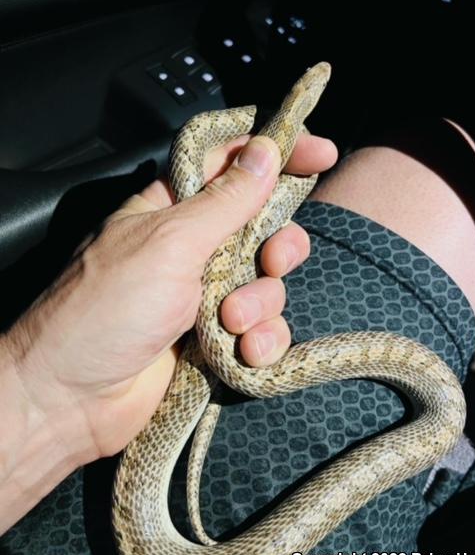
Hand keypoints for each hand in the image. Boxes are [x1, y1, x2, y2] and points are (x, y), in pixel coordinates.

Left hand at [3, 133, 336, 467]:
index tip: (322, 153)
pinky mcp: (216, 337)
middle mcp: (193, 247)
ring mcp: (205, 294)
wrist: (72, 401)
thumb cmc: (105, 310)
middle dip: (278, 245)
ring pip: (267, 282)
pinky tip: (244, 353)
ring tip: (230, 321)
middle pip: (263, 226)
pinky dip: (262, 340)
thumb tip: (264, 153)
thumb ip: (224, 202)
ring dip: (260, 302)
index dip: (277, 154)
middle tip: (273, 259)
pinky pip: (262, 328)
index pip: (232, 165)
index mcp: (173, 208)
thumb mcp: (169, 244)